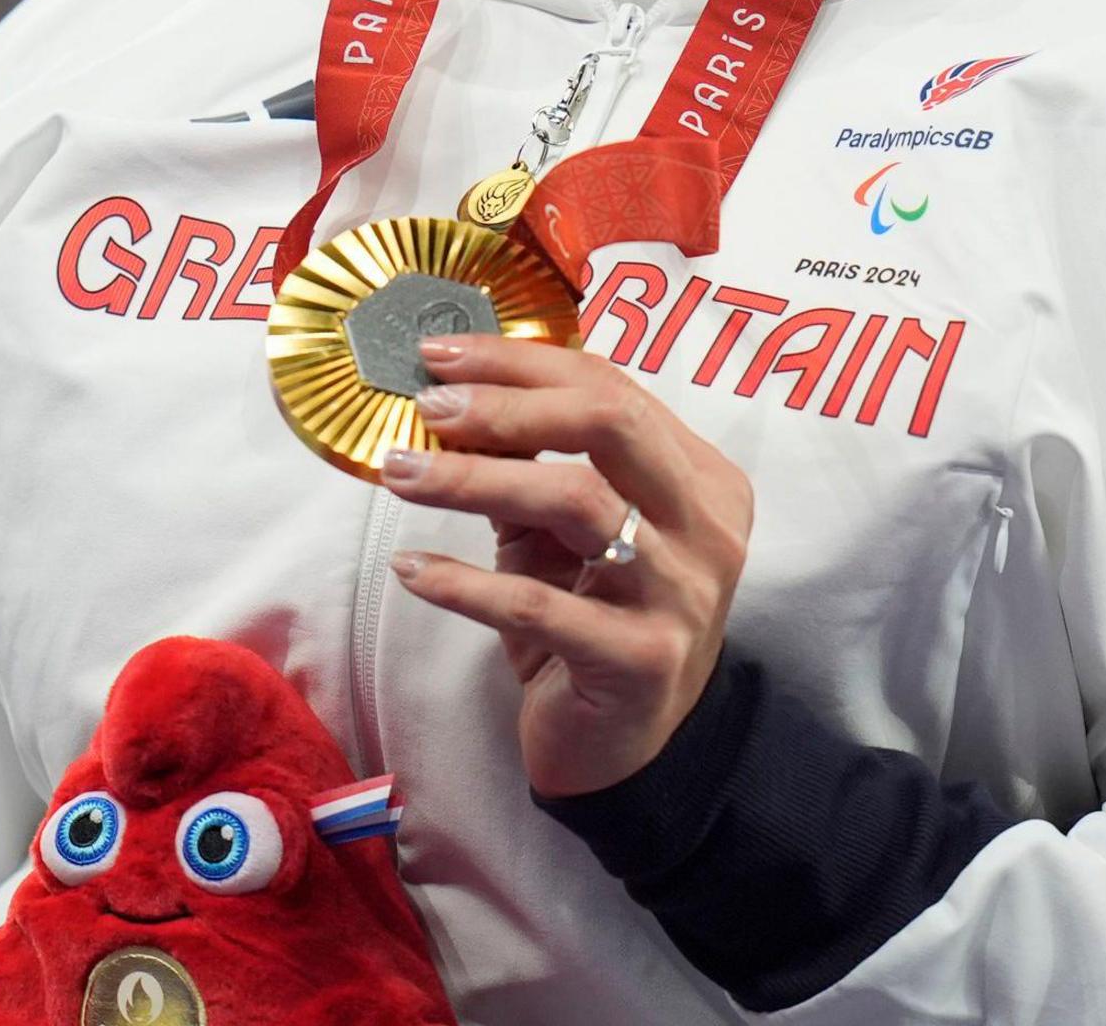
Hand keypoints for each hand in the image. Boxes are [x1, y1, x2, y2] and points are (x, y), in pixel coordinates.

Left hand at [379, 334, 753, 798]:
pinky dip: (467, 582)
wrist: (623, 748)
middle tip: (429, 406)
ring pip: (578, 501)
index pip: (611, 389)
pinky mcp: (642, 660)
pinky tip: (412, 569)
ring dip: (474, 480)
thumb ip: (527, 467)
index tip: (440, 357)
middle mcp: (704, 526)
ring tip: (401, 474)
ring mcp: (682, 593)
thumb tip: (447, 398)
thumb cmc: (588, 619)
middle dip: (509, 404)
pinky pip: (541, 605)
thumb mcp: (561, 533)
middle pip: (611, 423)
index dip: (520, 364)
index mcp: (697, 477)